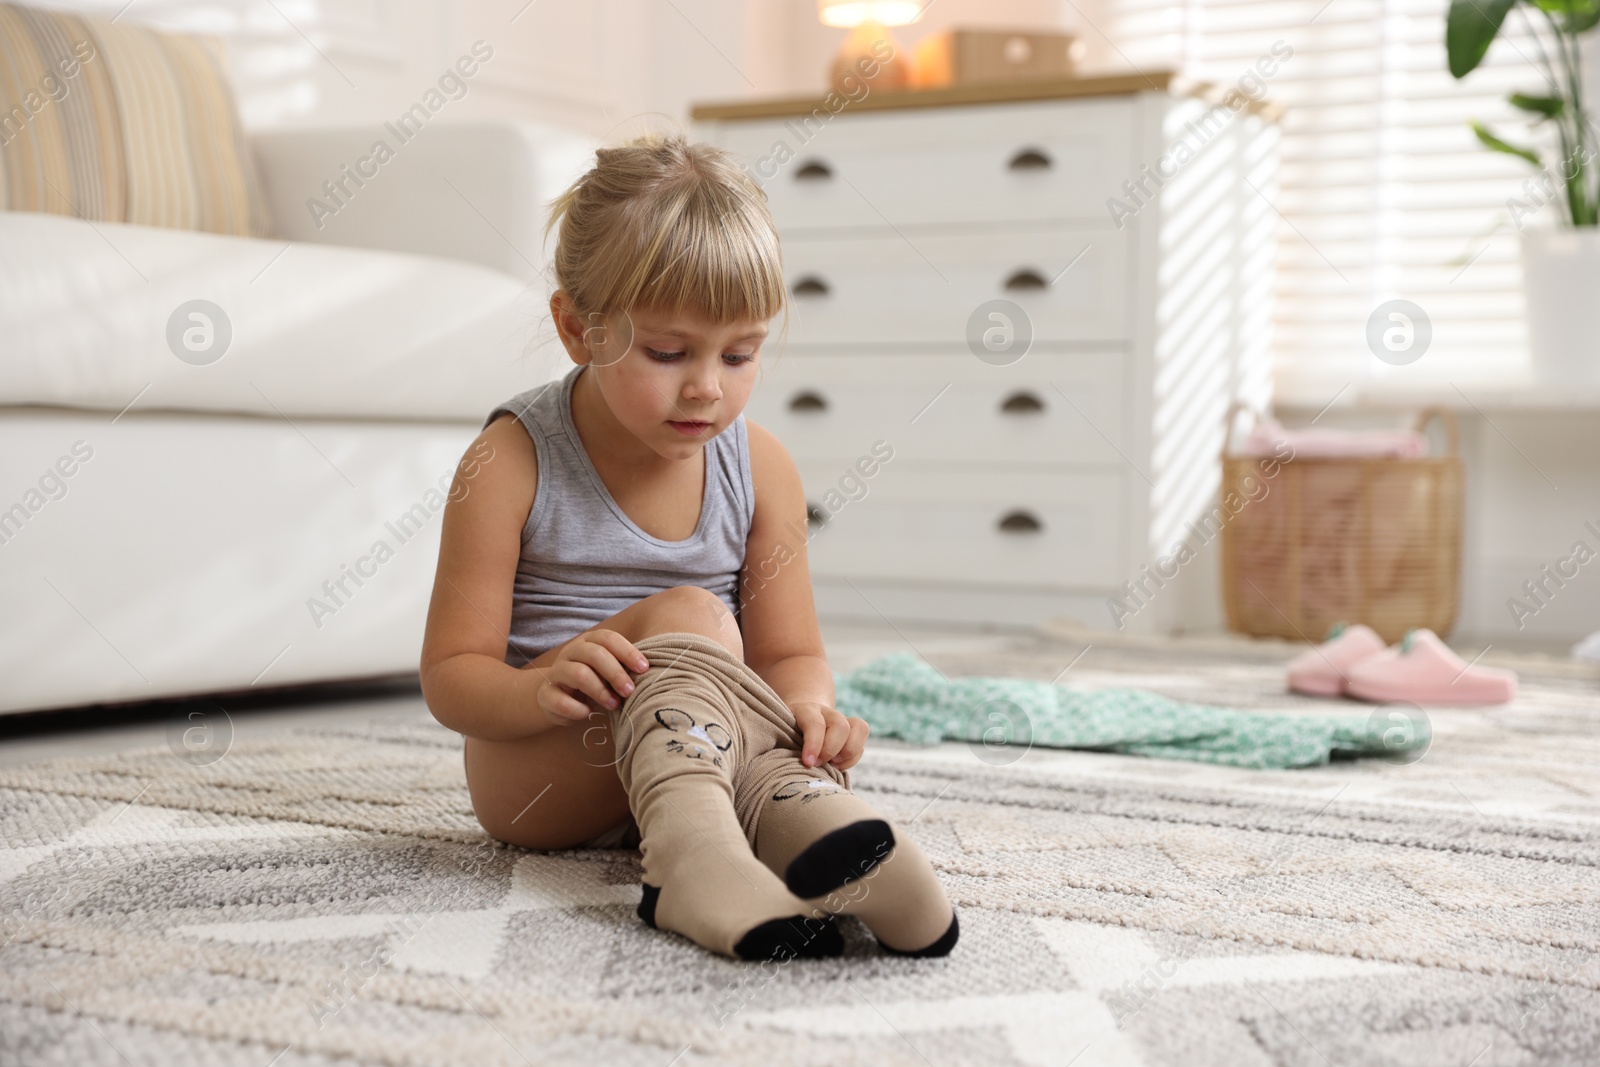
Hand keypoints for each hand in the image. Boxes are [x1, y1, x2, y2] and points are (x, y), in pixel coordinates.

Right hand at [533, 628, 649, 722]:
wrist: (557, 698)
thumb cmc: (593, 682)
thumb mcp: (607, 671)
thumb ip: (623, 668)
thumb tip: (648, 674)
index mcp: (589, 642)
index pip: (608, 639)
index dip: (627, 652)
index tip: (644, 668)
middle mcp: (571, 652)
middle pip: (594, 654)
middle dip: (615, 673)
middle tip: (629, 691)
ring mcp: (557, 672)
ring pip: (578, 674)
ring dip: (600, 691)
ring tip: (614, 705)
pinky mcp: (546, 694)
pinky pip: (560, 700)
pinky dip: (577, 709)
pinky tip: (588, 713)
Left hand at [790, 701, 869, 770]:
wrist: (797, 717)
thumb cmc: (785, 734)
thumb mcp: (780, 736)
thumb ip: (784, 746)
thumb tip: (795, 766)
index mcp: (805, 710)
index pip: (814, 723)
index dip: (814, 743)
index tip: (807, 762)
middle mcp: (826, 712)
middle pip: (840, 726)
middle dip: (831, 750)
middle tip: (817, 764)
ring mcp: (842, 719)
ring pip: (859, 728)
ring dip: (847, 753)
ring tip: (831, 765)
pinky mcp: (853, 729)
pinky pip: (862, 740)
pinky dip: (852, 758)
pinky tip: (837, 765)